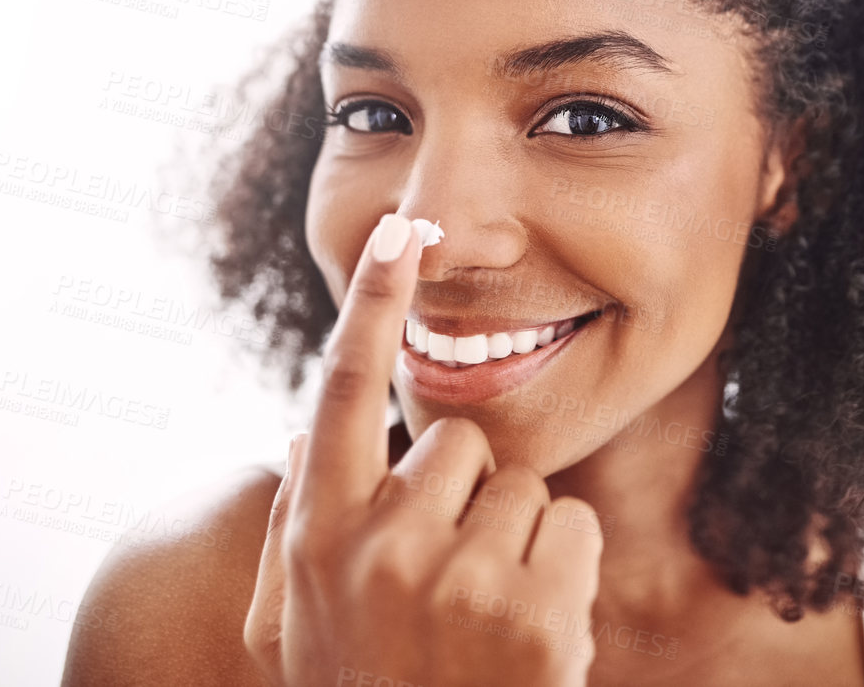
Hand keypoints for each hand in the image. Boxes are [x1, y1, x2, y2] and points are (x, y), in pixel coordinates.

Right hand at [244, 212, 605, 686]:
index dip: (372, 301)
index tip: (402, 227)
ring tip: (481, 620)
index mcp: (316, 535)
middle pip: (455, 441)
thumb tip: (302, 431)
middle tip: (445, 583)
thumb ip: (295, 522)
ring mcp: (458, 577)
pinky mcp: (535, 610)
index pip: (340, 389)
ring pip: (519, 487)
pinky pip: (570, 528)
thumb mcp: (293, 624)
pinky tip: (528, 635)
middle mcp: (379, 545)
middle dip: (462, 496)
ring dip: (512, 541)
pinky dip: (563, 572)